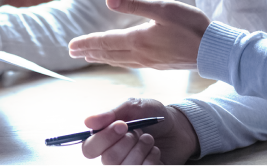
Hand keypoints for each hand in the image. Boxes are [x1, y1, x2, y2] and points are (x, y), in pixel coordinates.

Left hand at [68, 0, 209, 69]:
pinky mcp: (159, 64)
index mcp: (139, 40)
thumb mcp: (163, 9)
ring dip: (102, 57)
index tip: (71, 45)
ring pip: (119, 60)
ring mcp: (150, 62)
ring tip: (91, 56)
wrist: (213, 50)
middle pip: (109, 54)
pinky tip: (121, 59)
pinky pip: (131, 64)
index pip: (105, 42)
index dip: (87, 43)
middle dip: (90, 51)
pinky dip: (118, 61)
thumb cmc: (191, 26)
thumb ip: (135, 5)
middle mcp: (141, 54)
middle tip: (72, 51)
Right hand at [81, 99, 198, 165]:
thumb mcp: (134, 107)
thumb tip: (88, 121)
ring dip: (141, 150)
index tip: (123, 125)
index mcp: (105, 139)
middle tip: (140, 132)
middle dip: (128, 142)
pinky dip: (152, 160)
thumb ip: (111, 113)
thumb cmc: (153, 115)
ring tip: (150, 140)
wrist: (178, 127)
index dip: (104, 139)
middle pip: (108, 160)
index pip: (89, 149)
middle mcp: (113, 157)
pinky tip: (156, 152)